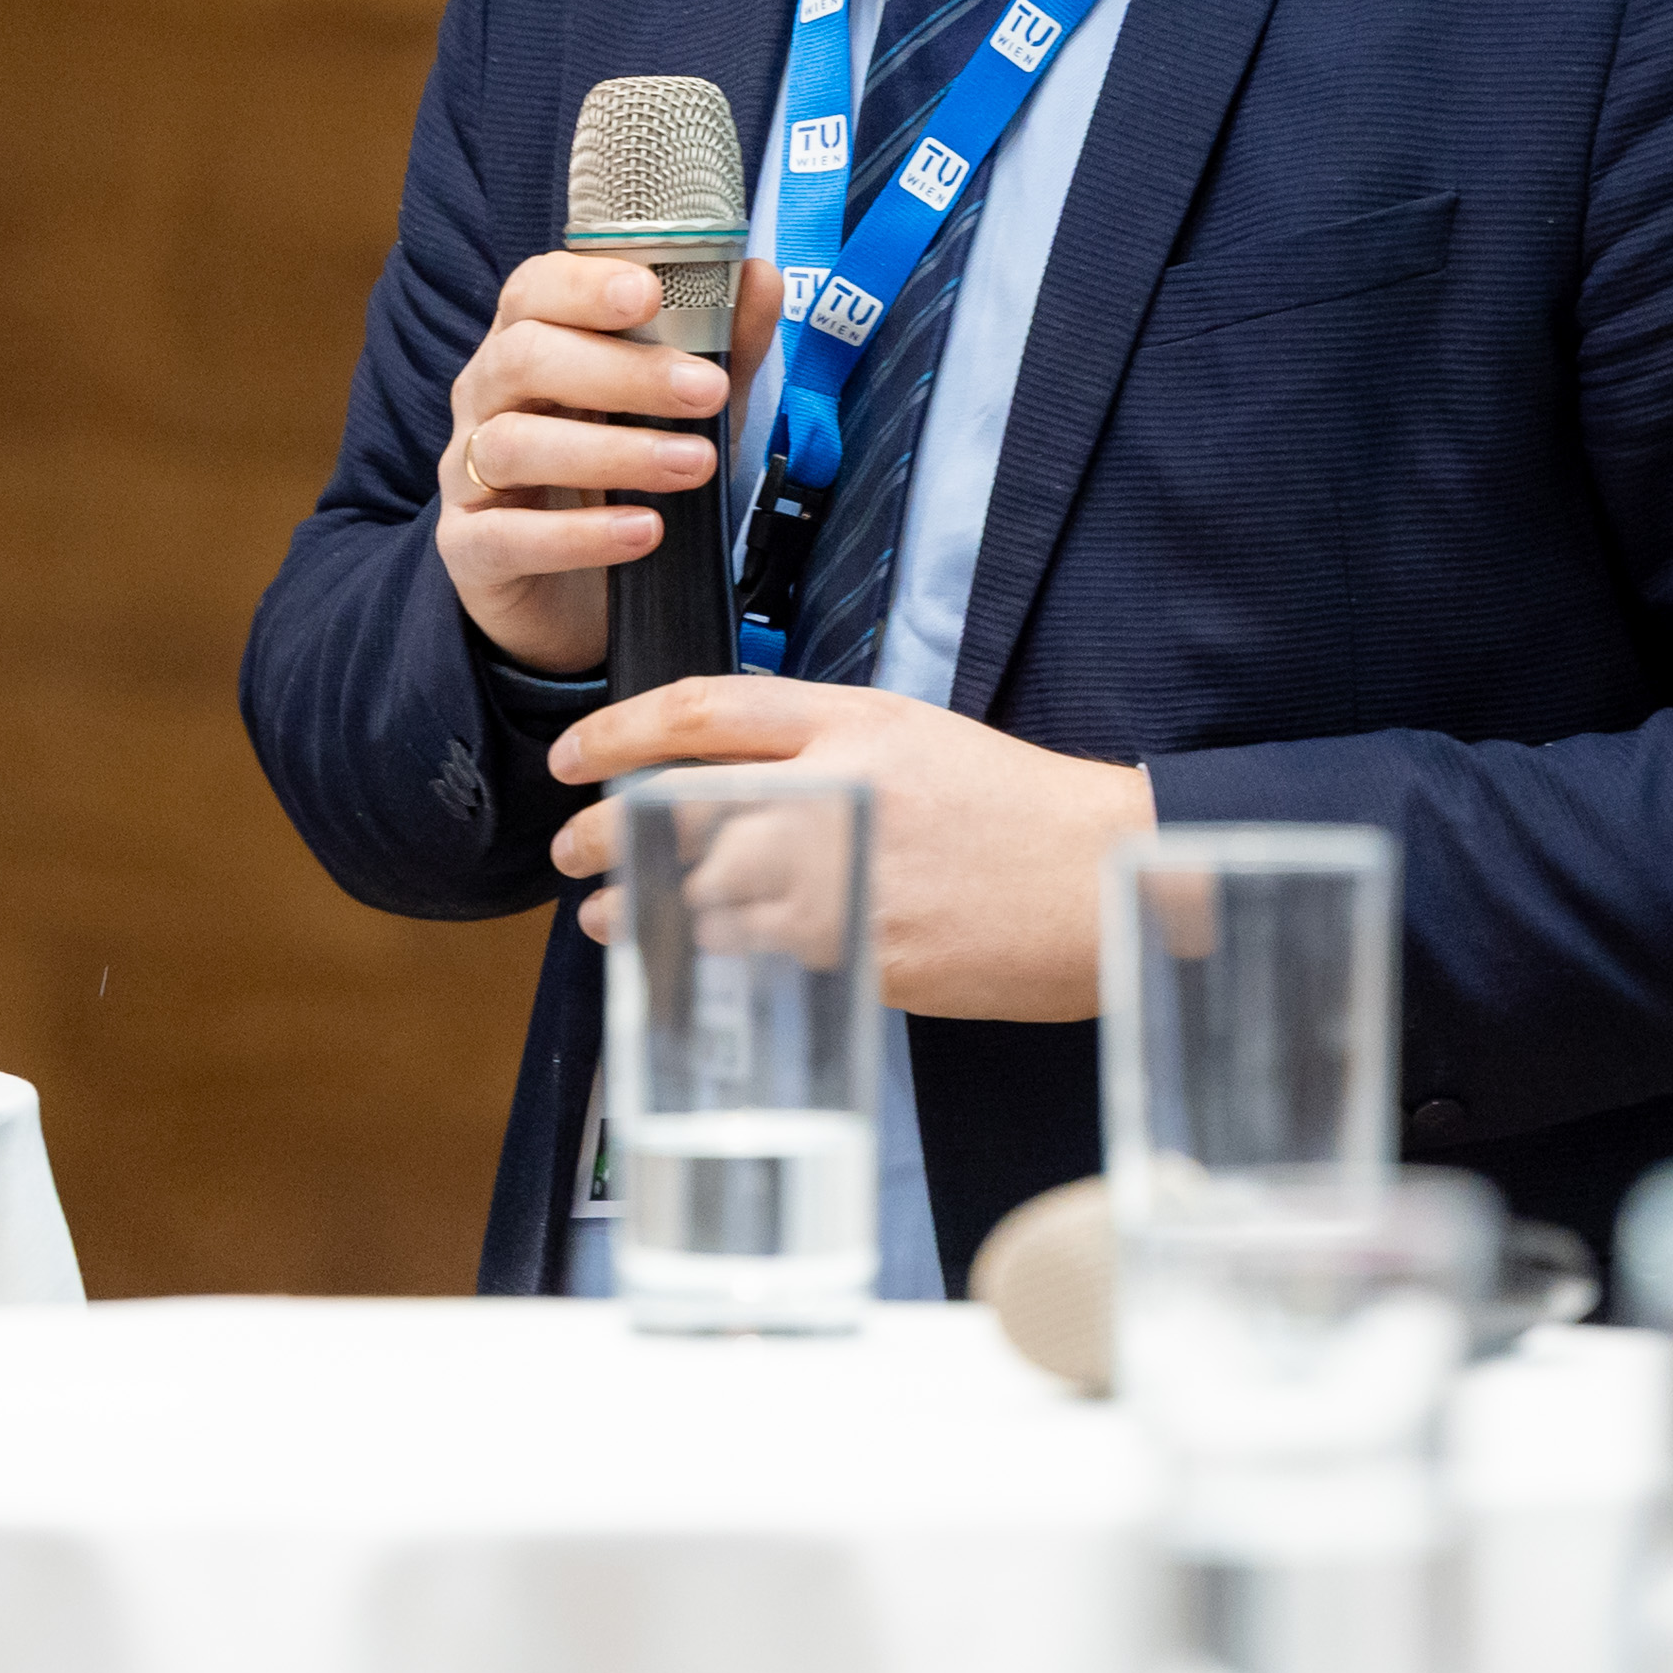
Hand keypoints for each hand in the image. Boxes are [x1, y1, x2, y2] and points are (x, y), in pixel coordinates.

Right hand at [437, 254, 781, 671]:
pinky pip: (505, 536)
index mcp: (530, 342)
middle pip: (525, 357)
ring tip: (694, 465)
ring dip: (612, 452)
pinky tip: (643, 532)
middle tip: (707, 391)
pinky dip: (577, 535)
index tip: (651, 293)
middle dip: (621, 370)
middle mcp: (487, 397)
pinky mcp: (471, 549)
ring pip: (512, 444)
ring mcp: (467, 473)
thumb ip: (721, 346)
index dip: (585, 284)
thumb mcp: (685, 409)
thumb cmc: (626, 476)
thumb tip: (761, 278)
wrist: (579, 596)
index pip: (535, 289)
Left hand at [546, 677, 1155, 1018]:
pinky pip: (757, 960)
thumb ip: (821, 745)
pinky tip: (674, 962)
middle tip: (571, 848)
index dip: (619, 732)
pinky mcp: (868, 955)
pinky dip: (701, 960)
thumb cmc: (1011, 808)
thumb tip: (717, 774)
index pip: (705, 710)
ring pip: (707, 890)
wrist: (1100, 876)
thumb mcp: (913, 736)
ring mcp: (853, 876)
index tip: (573, 756)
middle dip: (608, 830)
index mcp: (856, 719)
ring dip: (640, 905)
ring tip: (607, 914)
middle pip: (684, 803)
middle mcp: (844, 789)